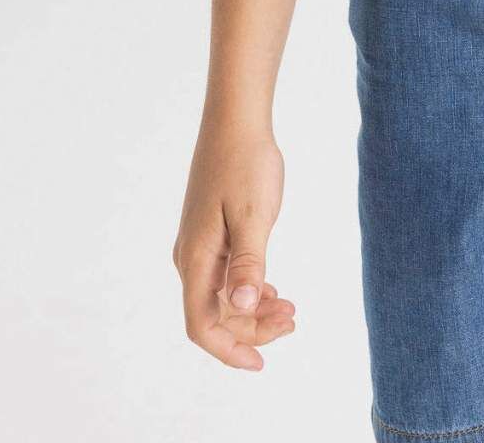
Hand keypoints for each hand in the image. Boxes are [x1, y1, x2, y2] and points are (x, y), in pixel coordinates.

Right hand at [172, 120, 295, 369]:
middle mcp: (190, 257)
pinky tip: (274, 290)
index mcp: (196, 258)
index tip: (262, 363)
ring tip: (291, 310)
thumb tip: (244, 306)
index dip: (229, 351)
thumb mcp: (254, 214)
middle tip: (294, 321)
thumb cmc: (245, 163)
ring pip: (222, 297)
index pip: (202, 325)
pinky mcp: (210, 232)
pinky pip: (225, 276)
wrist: (236, 121)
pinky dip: (250, 289)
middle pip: (214, 315)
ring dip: (254, 311)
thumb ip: (249, 262)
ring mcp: (199, 244)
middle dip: (252, 329)